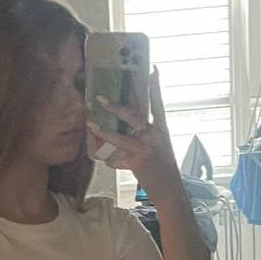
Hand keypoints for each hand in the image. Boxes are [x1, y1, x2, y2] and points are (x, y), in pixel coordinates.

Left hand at [87, 67, 180, 202]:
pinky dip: (111, 161)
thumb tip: (127, 131)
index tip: (152, 69)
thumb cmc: (163, 168)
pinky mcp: (138, 163)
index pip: (158, 104)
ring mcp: (146, 149)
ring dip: (103, 131)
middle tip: (100, 97)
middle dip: (116, 106)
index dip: (155, 87)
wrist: (170, 190)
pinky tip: (106, 162)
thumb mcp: (159, 149)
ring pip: (120, 137)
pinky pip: (118, 160)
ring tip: (90, 123)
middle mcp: (155, 136)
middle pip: (134, 116)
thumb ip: (144, 138)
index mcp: (162, 130)